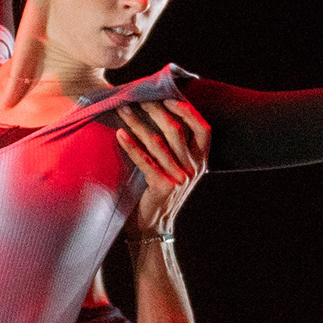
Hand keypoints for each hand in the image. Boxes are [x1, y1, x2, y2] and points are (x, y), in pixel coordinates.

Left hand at [113, 96, 210, 239]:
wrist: (154, 226)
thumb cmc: (161, 192)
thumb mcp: (178, 169)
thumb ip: (177, 147)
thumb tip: (161, 113)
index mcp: (201, 161)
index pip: (203, 128)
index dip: (188, 110)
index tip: (169, 96)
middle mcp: (193, 168)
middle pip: (176, 130)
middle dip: (155, 111)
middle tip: (137, 98)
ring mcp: (179, 178)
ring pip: (157, 142)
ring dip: (138, 123)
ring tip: (123, 110)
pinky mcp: (162, 186)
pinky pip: (144, 160)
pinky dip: (130, 145)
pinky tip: (119, 133)